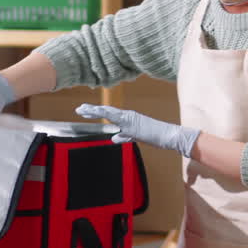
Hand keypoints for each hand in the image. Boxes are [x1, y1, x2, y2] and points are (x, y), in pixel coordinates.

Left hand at [75, 104, 199, 156]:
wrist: (169, 135)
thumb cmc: (156, 136)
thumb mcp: (136, 136)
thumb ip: (124, 136)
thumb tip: (114, 138)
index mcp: (128, 118)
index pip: (109, 114)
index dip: (96, 112)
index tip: (85, 112)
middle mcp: (128, 115)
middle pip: (106, 111)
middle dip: (92, 110)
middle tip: (79, 109)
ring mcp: (130, 118)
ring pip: (108, 112)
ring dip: (95, 111)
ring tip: (83, 110)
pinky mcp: (132, 123)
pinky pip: (117, 117)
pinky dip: (106, 113)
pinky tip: (98, 112)